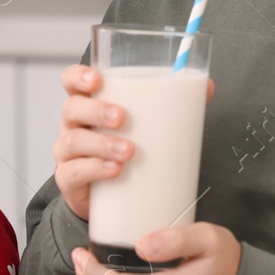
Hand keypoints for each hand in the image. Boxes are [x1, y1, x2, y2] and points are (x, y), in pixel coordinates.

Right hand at [53, 64, 213, 219]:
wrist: (110, 197)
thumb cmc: (125, 149)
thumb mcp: (145, 125)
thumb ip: (173, 104)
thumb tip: (206, 85)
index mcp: (89, 104)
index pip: (71, 82)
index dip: (79, 76)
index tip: (97, 79)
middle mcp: (73, 125)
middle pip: (72, 108)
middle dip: (96, 110)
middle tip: (122, 117)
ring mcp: (68, 153)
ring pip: (73, 141)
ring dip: (101, 144)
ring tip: (129, 151)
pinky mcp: (70, 180)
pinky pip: (74, 172)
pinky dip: (94, 170)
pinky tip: (114, 171)